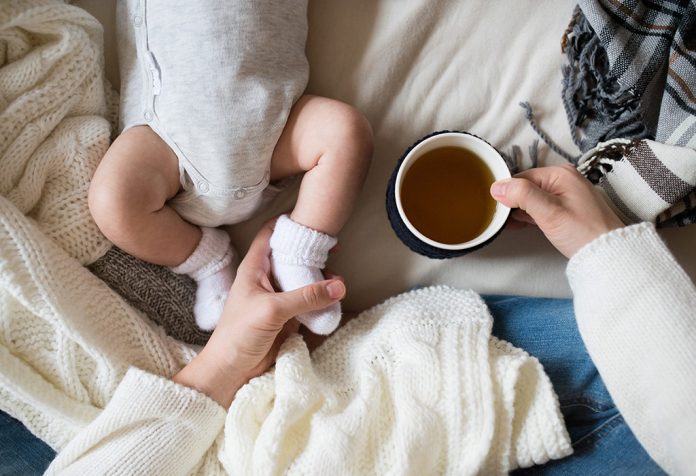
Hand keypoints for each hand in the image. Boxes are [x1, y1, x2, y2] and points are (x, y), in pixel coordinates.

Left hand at [173, 220, 345, 406]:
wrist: (230, 372)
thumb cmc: (238, 335)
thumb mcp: (272, 310)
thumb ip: (306, 297)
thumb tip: (339, 285)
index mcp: (254, 268)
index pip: (270, 234)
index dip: (289, 223)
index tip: (312, 220)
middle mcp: (265, 279)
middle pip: (290, 255)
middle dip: (311, 251)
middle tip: (334, 249)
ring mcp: (277, 298)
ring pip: (302, 279)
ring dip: (319, 277)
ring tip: (339, 278)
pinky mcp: (286, 317)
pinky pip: (307, 302)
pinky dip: (320, 298)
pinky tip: (334, 298)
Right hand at [490, 164, 623, 257]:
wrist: (609, 253)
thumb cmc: (583, 232)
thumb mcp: (549, 211)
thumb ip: (522, 195)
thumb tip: (497, 186)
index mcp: (560, 173)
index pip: (521, 177)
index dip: (507, 193)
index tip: (497, 209)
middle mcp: (564, 179)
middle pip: (526, 187)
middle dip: (512, 202)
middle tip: (502, 220)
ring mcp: (566, 194)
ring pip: (532, 198)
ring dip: (519, 210)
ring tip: (509, 225)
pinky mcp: (566, 209)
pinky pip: (540, 207)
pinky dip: (529, 215)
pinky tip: (519, 225)